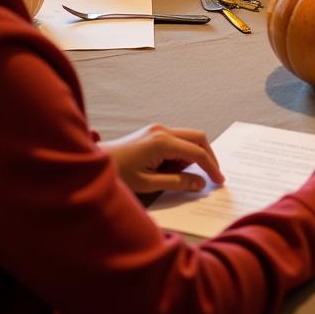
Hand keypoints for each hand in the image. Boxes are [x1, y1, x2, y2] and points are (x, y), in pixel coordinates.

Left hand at [101, 124, 223, 194]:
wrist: (95, 163)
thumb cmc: (119, 175)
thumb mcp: (149, 184)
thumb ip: (177, 182)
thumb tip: (200, 183)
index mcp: (162, 142)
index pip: (196, 152)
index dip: (210, 167)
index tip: (219, 181)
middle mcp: (163, 130)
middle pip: (198, 137)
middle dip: (208, 156)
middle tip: (213, 175)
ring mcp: (158, 129)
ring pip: (189, 137)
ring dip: (194, 155)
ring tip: (184, 176)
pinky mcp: (154, 133)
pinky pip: (178, 139)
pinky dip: (183, 153)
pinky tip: (175, 169)